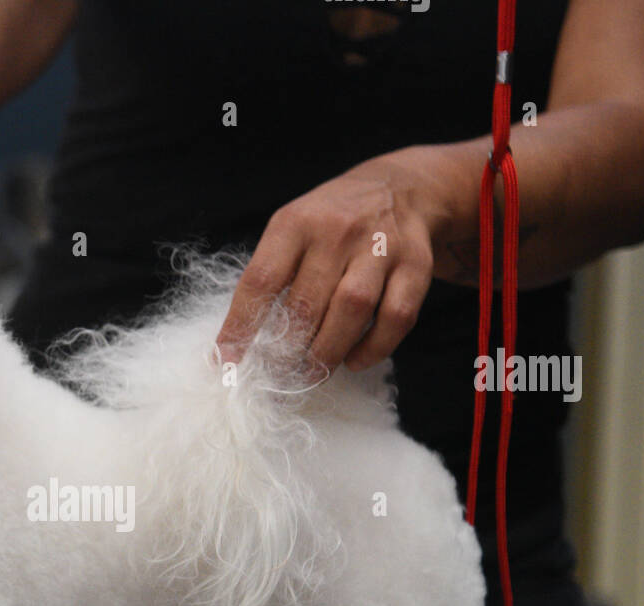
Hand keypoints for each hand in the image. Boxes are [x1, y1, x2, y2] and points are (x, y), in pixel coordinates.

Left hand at [216, 149, 452, 372]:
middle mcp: (338, 230)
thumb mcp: (292, 231)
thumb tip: (238, 342)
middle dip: (286, 352)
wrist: (401, 188)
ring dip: (327, 353)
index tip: (228, 362)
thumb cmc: (331, 223)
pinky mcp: (416, 265)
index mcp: (296, 222)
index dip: (240, 326)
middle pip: (306, 303)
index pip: (260, 280)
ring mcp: (380, 246)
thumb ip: (270, 277)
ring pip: (351, 310)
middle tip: (275, 379)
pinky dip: (374, 348)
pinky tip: (354, 361)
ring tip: (310, 375)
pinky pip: (396, 317)